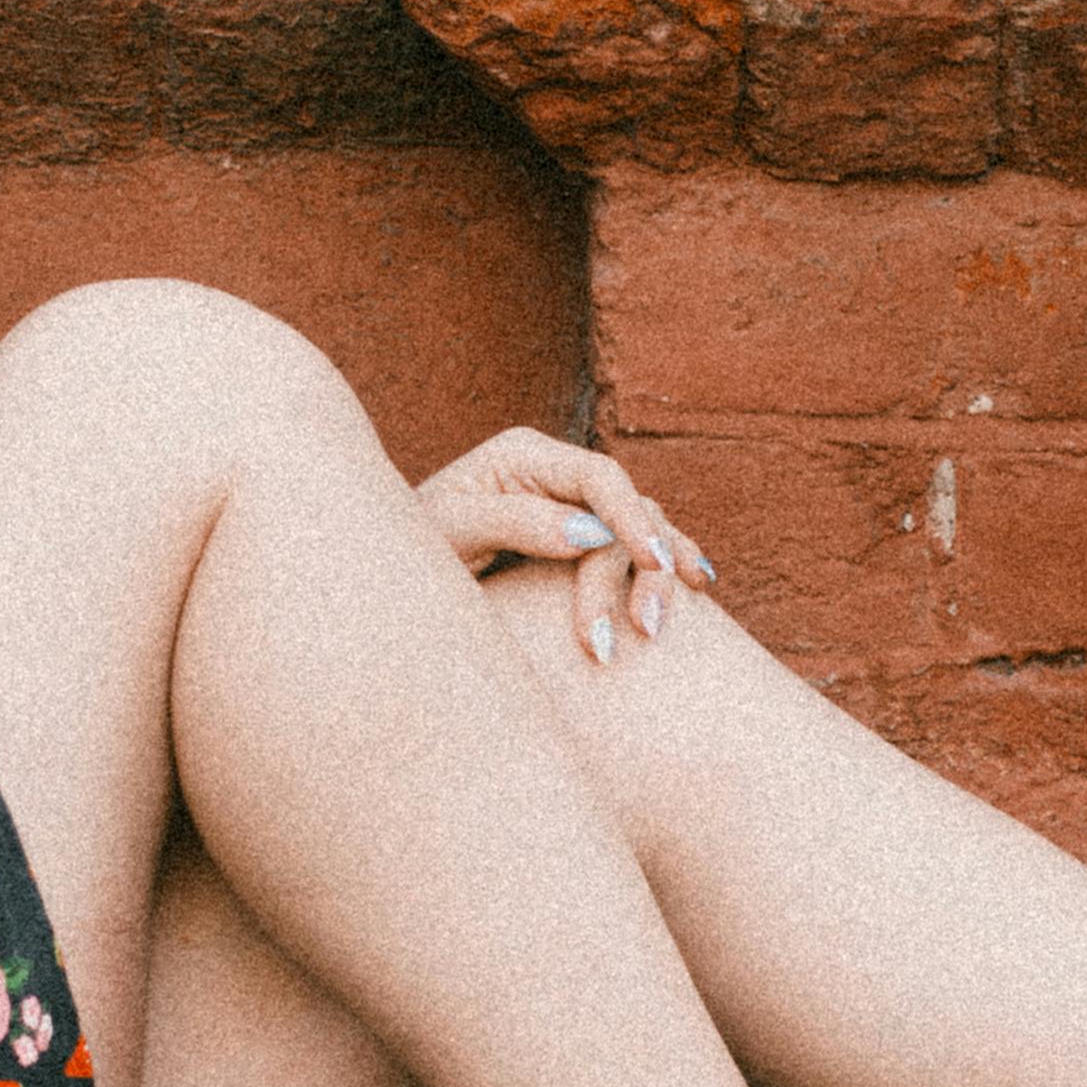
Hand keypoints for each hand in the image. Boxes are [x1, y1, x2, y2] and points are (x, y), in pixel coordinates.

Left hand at [414, 425, 715, 666]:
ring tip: (660, 630)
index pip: (599, 478)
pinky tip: (697, 591)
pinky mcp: (579, 539)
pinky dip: (666, 568)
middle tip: (647, 629)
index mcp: (524, 456)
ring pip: (641, 529)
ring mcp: (571, 505)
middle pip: (627, 508)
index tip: (655, 566)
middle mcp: (556, 473)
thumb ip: (515, 524)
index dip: (634, 520)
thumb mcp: (451, 533)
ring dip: (660, 577)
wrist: (389, 576)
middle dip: (646, 566)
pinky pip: (635, 548)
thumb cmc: (411, 547)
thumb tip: (590, 534)